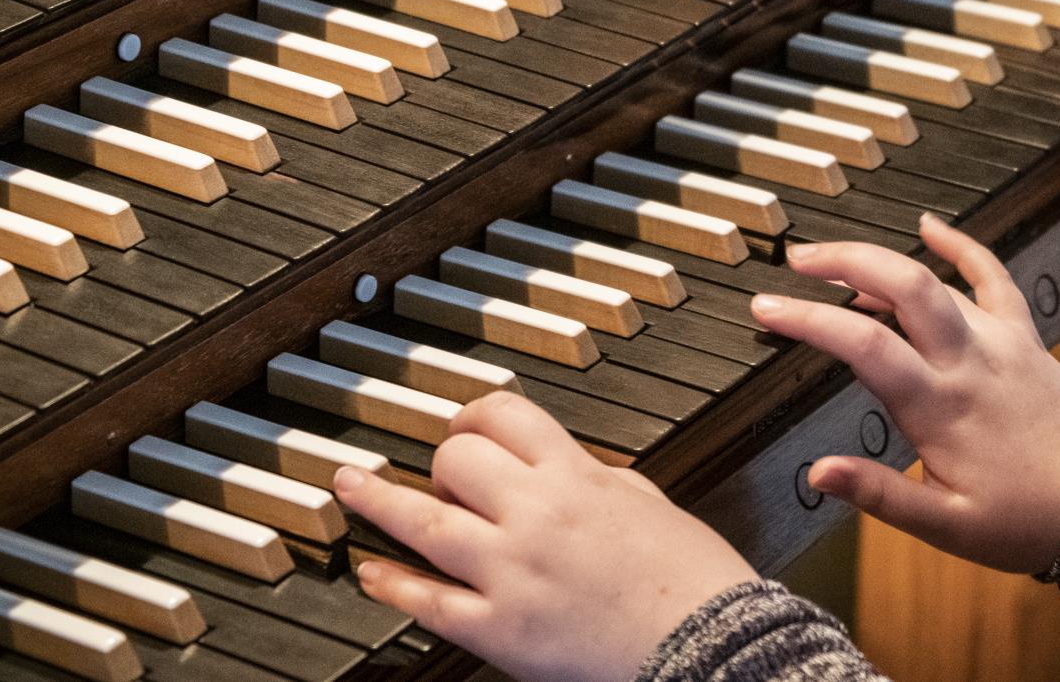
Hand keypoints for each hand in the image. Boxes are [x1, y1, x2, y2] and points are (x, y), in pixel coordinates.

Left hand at [334, 391, 758, 681]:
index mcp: (577, 477)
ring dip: (377, 500)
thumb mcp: (647, 499)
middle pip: (456, 459)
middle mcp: (536, 516)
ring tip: (348, 487)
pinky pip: (431, 602)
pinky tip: (372, 572)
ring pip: (424, 523)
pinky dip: (394, 585)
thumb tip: (560, 466)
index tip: (464, 424)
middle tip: (442, 476)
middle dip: (445, 462)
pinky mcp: (501, 630)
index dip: (473, 414)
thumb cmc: (692, 578)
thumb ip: (593, 477)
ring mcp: (512, 573)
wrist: (711, 644)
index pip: (504, 415)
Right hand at [751, 213, 1059, 573]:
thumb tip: (819, 473)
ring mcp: (998, 341)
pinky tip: (932, 226)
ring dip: (882, 262)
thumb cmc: (1024, 519)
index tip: (767, 307)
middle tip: (798, 262)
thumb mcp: (944, 524)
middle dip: (844, 261)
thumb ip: (878, 494)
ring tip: (836, 267)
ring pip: (937, 280)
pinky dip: (963, 247)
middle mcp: (967, 361)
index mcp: (940, 406)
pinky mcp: (1022, 338)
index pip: (862, 344)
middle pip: (902, 284)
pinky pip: (993, 278)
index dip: (809, 319)